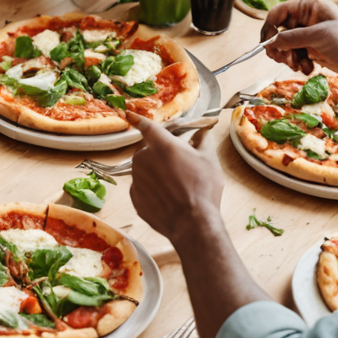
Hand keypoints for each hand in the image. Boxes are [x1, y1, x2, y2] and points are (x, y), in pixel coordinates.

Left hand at [123, 112, 224, 246]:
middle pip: (148, 151)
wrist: (192, 223)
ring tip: (175, 187)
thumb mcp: (209, 160)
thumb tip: (205, 130)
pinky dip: (151, 191)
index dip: (138, 119)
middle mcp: (143, 158)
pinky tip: (167, 199)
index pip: (147, 126)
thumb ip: (204, 140)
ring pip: (144, 170)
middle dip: (160, 156)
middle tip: (179, 168)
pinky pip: (142, 188)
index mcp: (161, 145)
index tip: (128, 113)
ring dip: (155, 174)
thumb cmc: (203, 189)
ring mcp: (136, 178)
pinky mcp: (134, 197)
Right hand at [260, 0, 337, 79]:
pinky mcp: (311, 48)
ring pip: (284, 46)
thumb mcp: (320, 36)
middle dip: (279, 47)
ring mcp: (308, 35)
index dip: (270, 28)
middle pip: (278, 31)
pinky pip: (294, 55)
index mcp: (308, 8)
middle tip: (284, 59)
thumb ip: (293, 38)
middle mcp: (305, 19)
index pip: (277, 13)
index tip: (269, 44)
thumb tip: (271, 42)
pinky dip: (297, 63)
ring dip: (288, 58)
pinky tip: (308, 68)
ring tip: (299, 66)